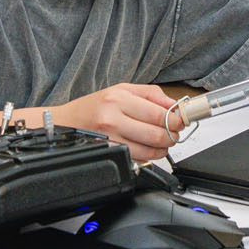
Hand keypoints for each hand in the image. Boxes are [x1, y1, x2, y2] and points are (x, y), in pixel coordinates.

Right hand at [53, 84, 177, 161]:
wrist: (66, 122)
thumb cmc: (94, 105)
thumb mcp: (122, 89)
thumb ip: (151, 94)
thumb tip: (174, 104)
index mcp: (118, 99)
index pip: (158, 113)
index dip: (176, 119)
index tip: (182, 120)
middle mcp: (113, 119)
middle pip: (156, 133)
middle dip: (172, 135)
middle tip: (175, 132)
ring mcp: (110, 139)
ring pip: (149, 150)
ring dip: (163, 148)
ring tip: (164, 141)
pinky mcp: (110, 153)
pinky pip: (138, 158)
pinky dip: (150, 155)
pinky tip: (150, 148)